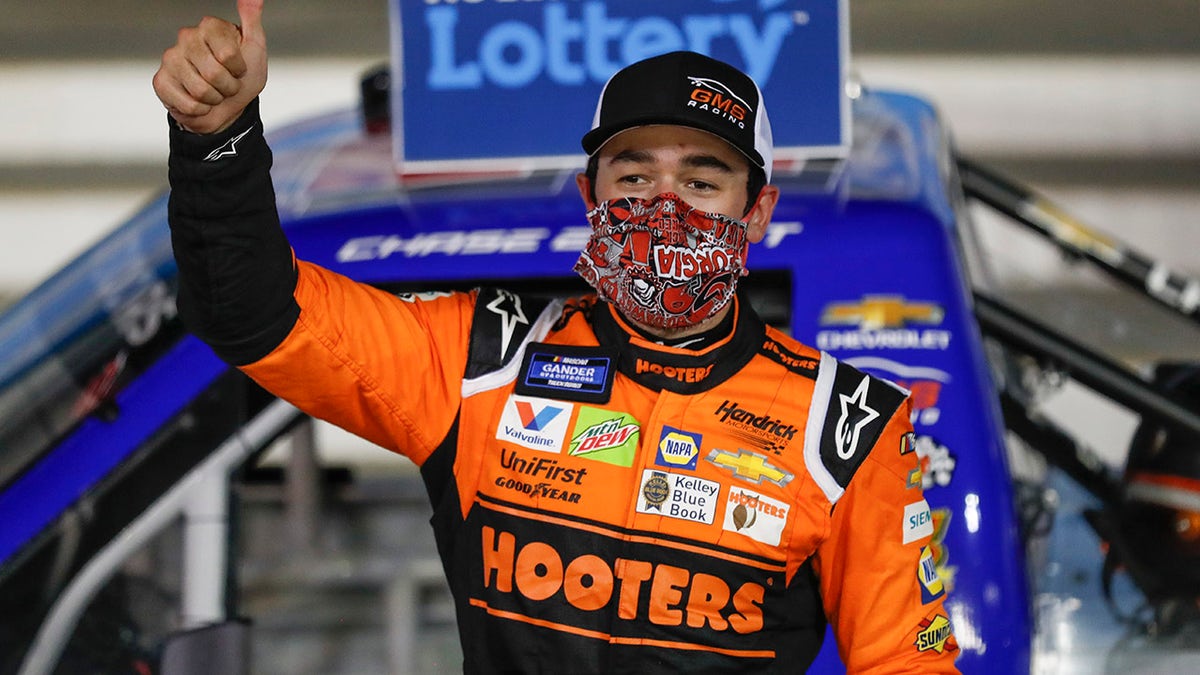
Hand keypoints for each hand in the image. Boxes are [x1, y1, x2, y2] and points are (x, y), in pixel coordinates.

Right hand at [152, 0, 266, 133]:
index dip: (238, 69)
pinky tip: (198, 100)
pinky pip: (188, 105)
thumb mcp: (255, 48)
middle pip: (214, 74)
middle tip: (226, 83)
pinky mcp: (161, 81)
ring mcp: (171, 58)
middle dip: (227, 87)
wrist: (228, 106)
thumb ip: (252, 20)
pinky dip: (200, 110)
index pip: (228, 55)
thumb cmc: (242, 76)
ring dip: (214, 99)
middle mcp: (186, 37)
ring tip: (213, 91)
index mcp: (209, 26)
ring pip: (201, 91)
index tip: (238, 68)